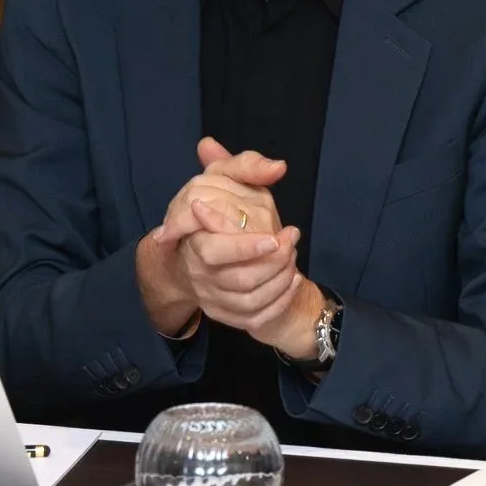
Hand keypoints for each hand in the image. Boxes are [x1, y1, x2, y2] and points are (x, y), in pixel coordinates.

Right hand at [135, 138, 284, 333]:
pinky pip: (254, 318)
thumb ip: (247, 167)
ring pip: (250, 302)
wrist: (191, 250)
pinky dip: (278, 303)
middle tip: (291, 243)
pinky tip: (292, 281)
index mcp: (194, 241)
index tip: (275, 239)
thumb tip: (278, 167)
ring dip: (280, 282)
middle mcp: (199, 273)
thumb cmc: (213, 207)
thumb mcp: (224, 178)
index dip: (246, 248)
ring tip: (294, 259)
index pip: (215, 252)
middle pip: (239, 280)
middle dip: (273, 264)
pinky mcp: (224, 313)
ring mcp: (211, 297)